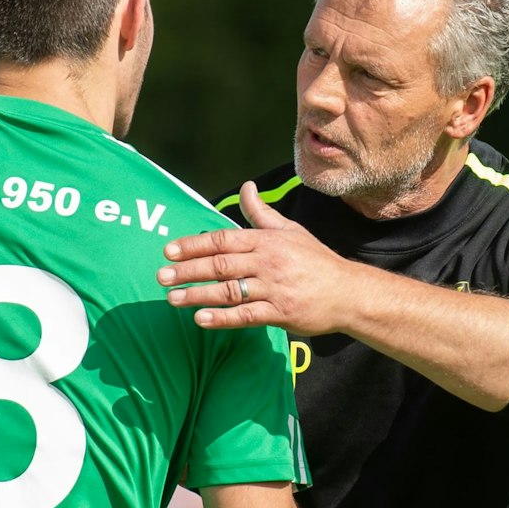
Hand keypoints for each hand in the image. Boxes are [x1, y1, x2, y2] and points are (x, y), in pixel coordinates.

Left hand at [157, 182, 352, 334]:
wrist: (348, 292)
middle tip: (160, 277)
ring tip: (172, 299)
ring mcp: (274, 288)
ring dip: (198, 295)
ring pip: (229, 291)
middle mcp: (268, 261)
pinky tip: (200, 320)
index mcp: (267, 240)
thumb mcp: (289, 231)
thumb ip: (261, 213)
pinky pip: (246, 315)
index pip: (223, 240)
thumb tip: (246, 187)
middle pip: (220, 265)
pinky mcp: (281, 313)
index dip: (194, 245)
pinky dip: (222, 318)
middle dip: (187, 270)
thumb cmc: (315, 261)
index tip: (168, 251)